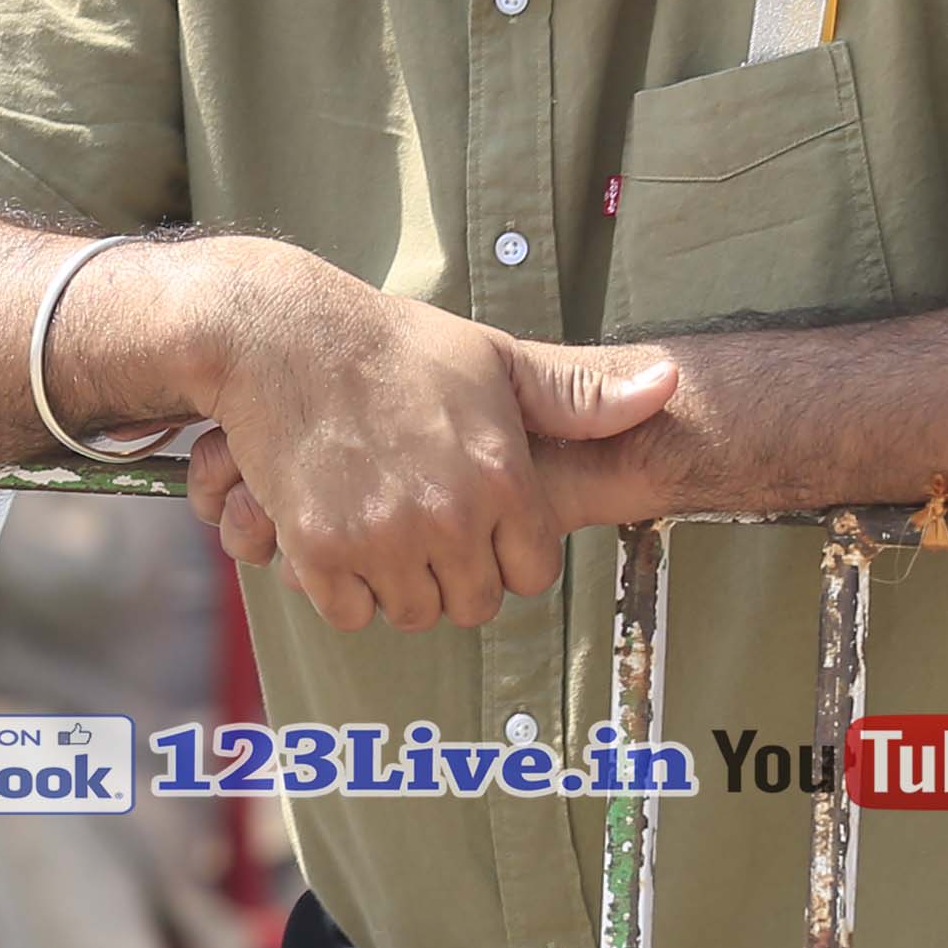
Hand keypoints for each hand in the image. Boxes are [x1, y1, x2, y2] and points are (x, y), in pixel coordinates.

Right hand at [185, 270, 676, 633]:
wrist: (279, 335)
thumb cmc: (389, 344)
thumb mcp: (493, 359)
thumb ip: (577, 395)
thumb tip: (668, 387)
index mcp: (502, 477)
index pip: (530, 573)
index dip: (504, 555)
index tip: (474, 529)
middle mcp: (450, 517)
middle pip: (472, 603)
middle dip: (452, 578)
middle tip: (422, 535)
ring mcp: (383, 537)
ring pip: (411, 612)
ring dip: (396, 586)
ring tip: (378, 536)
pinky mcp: (320, 549)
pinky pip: (348, 612)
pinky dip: (342, 590)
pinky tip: (336, 543)